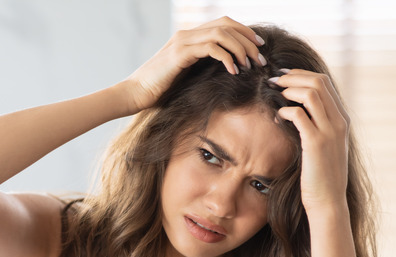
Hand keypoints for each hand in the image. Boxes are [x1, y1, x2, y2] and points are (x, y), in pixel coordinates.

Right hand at [120, 16, 265, 112]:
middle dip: (248, 40)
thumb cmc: (158, 89)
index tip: (259, 48)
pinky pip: (211, 48)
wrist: (135, 93)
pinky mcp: (180, 54)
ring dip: (241, 49)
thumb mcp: (185, 75)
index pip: (224, 24)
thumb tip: (226, 71)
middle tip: (260, 58)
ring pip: (221, 33)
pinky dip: (227, 57)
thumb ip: (201, 67)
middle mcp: (186, 34)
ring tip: (250, 65)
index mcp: (189, 37)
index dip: (244, 32)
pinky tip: (233, 71)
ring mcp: (183, 42)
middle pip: (226, 25)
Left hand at [273, 70, 350, 213]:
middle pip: (319, 81)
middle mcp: (339, 121)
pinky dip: (284, 110)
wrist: (328, 200)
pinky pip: (299, 115)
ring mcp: (330, 131)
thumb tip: (297, 110)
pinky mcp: (316, 143)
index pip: (325, 82)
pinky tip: (276, 117)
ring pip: (311, 93)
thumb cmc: (321, 175)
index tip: (283, 76)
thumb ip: (317, 126)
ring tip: (273, 93)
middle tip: (274, 80)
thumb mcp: (324, 146)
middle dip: (293, 76)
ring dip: (288, 89)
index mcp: (342, 119)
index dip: (301, 74)